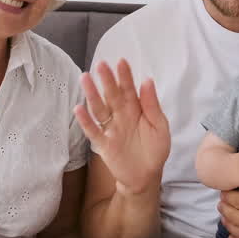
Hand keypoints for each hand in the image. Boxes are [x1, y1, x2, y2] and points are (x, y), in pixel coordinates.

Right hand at [74, 59, 170, 195]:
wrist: (147, 176)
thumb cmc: (155, 149)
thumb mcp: (160, 127)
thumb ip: (153, 106)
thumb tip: (148, 81)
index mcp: (136, 109)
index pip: (129, 89)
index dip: (125, 76)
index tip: (121, 61)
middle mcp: (121, 116)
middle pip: (112, 95)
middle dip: (107, 80)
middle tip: (101, 64)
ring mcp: (111, 129)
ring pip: (99, 109)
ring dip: (92, 94)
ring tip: (85, 78)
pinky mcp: (104, 144)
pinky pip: (93, 131)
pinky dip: (85, 121)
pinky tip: (78, 109)